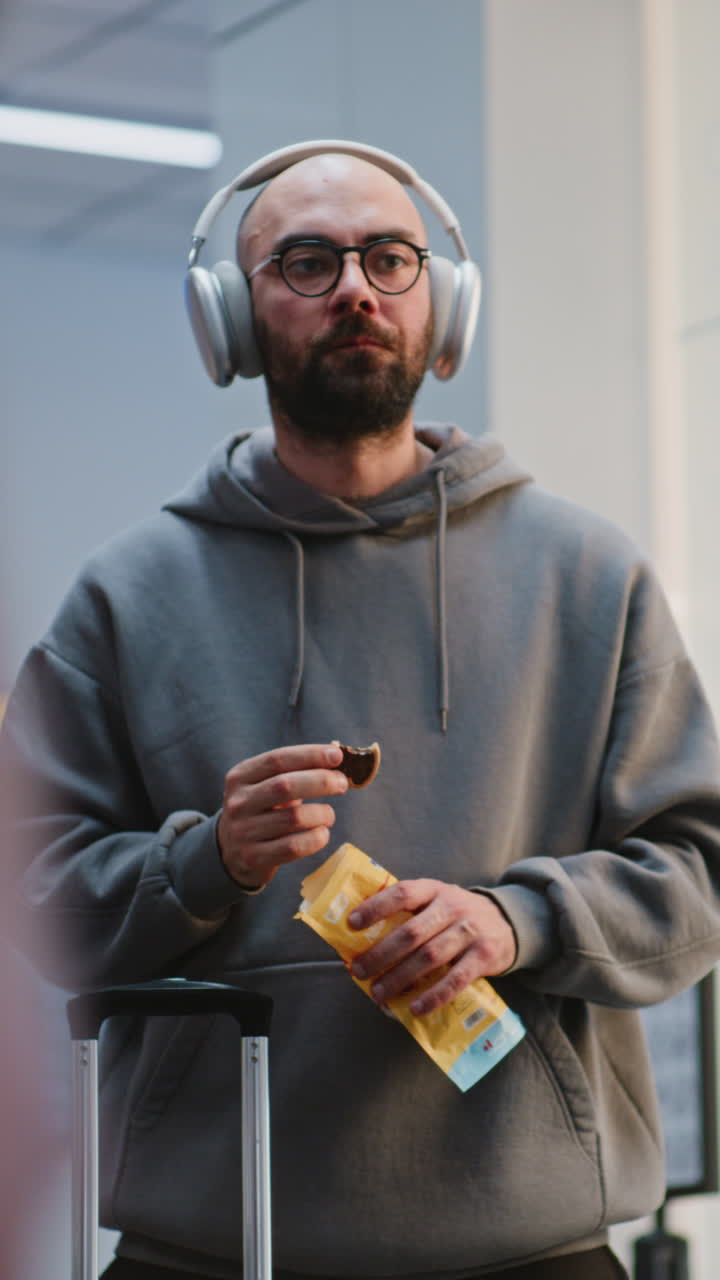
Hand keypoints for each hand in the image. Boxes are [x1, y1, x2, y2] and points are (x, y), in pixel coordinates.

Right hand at [217, 743, 347, 887]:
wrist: (229, 852)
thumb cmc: (261, 811)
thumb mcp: (265, 788)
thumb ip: (294, 773)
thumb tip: (336, 759)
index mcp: (240, 777)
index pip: (277, 759)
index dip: (310, 755)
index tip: (337, 755)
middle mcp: (238, 803)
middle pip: (285, 786)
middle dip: (321, 781)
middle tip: (342, 783)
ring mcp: (243, 832)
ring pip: (294, 818)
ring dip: (322, 814)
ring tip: (329, 815)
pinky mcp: (253, 857)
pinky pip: (294, 847)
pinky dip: (316, 839)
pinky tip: (322, 834)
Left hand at [348, 879, 516, 1015]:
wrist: (506, 922)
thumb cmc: (455, 915)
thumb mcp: (435, 901)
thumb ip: (407, 913)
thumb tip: (361, 938)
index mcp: (434, 889)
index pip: (402, 893)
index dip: (376, 907)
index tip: (351, 924)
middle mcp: (452, 906)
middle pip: (411, 932)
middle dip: (381, 954)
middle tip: (359, 971)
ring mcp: (470, 931)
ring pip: (429, 957)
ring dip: (400, 978)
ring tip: (378, 993)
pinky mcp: (484, 956)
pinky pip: (455, 980)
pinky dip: (433, 996)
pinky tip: (414, 1008)